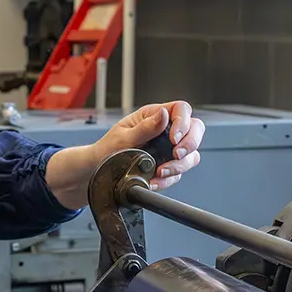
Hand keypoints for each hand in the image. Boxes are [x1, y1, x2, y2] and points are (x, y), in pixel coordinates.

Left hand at [46, 100, 207, 207]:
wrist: (97, 172)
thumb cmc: (106, 150)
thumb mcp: (123, 137)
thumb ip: (145, 128)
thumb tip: (164, 115)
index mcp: (154, 116)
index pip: (181, 110)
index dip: (183, 122)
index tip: (174, 138)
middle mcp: (165, 131)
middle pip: (195, 130)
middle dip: (190, 143)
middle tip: (177, 154)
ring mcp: (168, 150)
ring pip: (191, 154)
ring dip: (180, 165)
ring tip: (161, 172)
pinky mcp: (168, 167)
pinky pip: (179, 173)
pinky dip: (169, 179)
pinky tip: (155, 181)